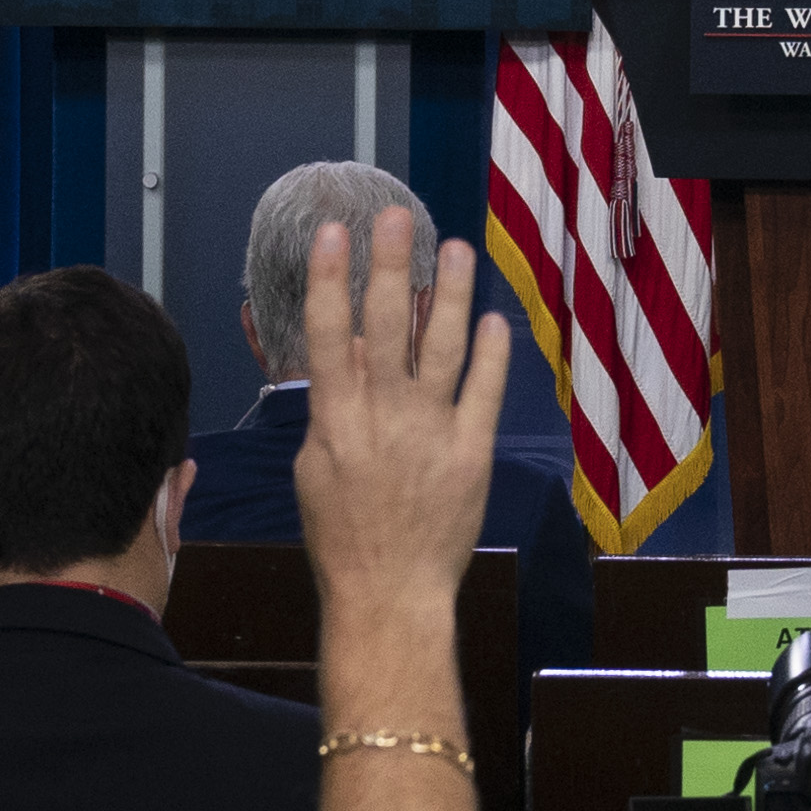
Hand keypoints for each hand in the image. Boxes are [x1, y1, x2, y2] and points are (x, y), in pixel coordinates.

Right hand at [292, 207, 506, 629]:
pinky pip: (485, 392)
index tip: (334, 231)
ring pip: (443, 348)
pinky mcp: (471, 451)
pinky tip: (495, 320)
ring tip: (456, 247)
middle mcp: (383, 417)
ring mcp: (430, 432)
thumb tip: (345, 347)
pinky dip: (493, 354)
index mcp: (336, 420)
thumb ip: (330, 405)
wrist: (389, 594)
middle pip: (388, 327)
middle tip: (396, 216)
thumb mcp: (314, 467)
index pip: (328, 335)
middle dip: (391, 266)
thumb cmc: (342, 533)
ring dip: (451, 294)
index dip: (330, 279)